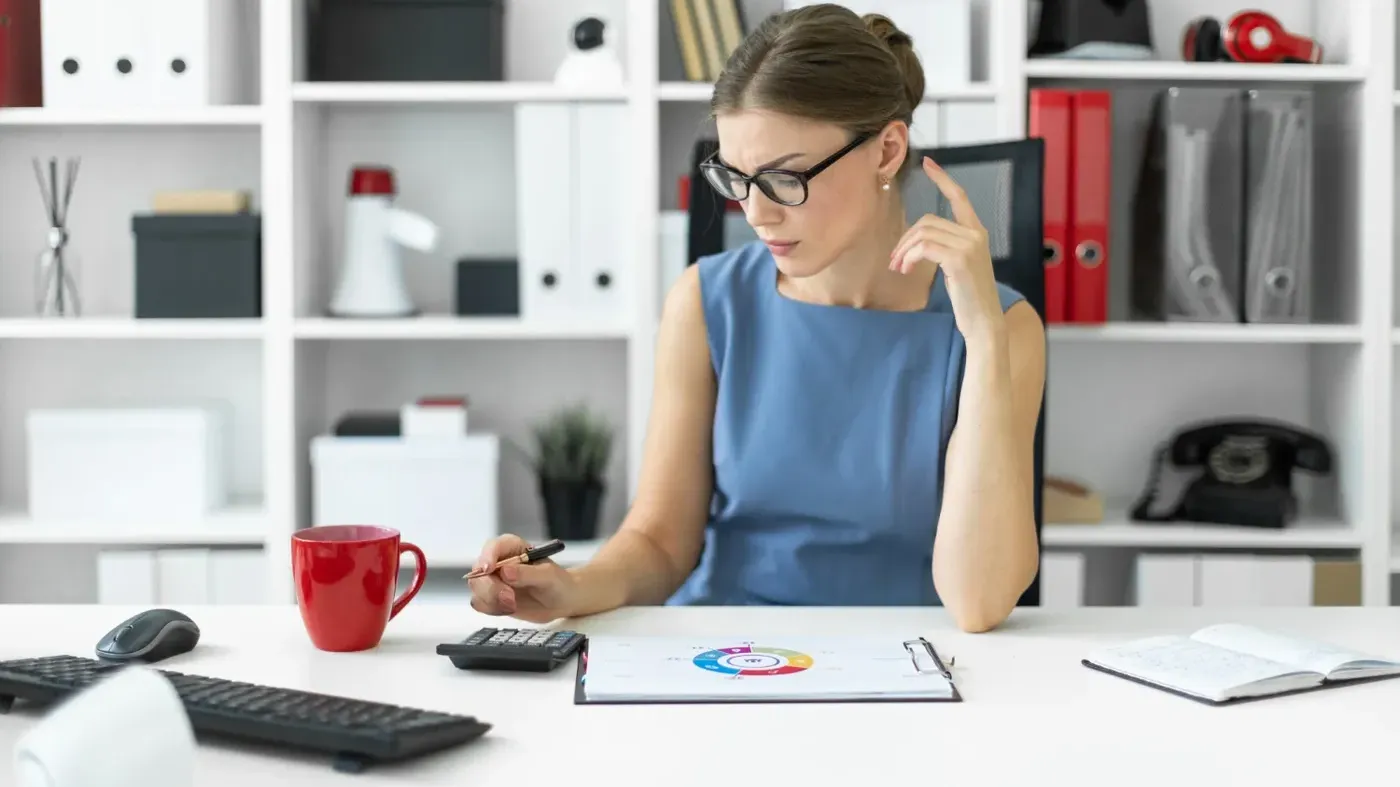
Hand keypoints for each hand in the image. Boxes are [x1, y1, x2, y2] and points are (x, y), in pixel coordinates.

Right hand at [467, 534, 576, 622]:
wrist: (562, 601)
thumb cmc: (558, 583)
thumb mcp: (548, 576)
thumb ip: (527, 573)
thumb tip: (505, 571)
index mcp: (512, 548)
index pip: (493, 546)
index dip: (488, 556)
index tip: (489, 569)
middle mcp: (499, 562)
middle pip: (479, 570)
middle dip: (491, 587)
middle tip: (510, 598)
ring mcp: (494, 580)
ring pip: (477, 588)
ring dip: (492, 600)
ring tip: (512, 605)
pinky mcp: (492, 597)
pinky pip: (480, 603)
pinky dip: (492, 609)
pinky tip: (509, 608)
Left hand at [890, 156, 1005, 338]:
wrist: (984, 321)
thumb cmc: (969, 298)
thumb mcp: (958, 266)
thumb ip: (944, 248)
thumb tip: (914, 242)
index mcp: (977, 233)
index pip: (959, 197)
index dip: (942, 179)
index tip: (928, 163)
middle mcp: (975, 234)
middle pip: (928, 221)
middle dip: (905, 238)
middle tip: (895, 259)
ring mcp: (969, 245)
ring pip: (923, 233)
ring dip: (904, 250)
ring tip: (898, 267)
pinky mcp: (959, 259)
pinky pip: (924, 247)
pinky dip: (909, 257)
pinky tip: (905, 271)